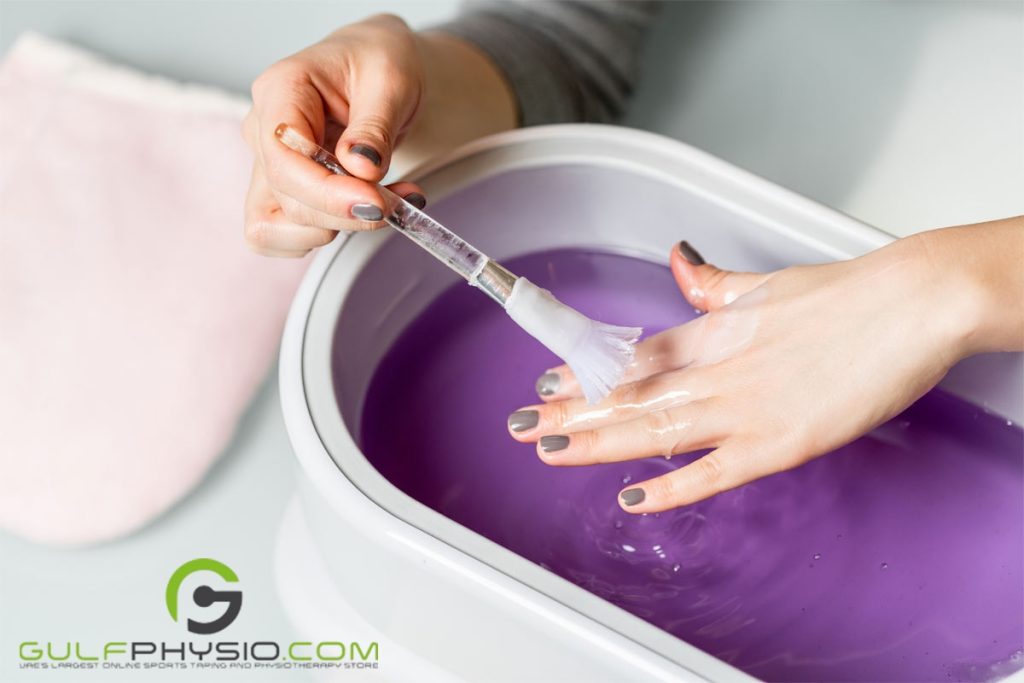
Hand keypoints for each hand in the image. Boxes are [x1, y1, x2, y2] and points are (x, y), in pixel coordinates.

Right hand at [242, 15, 426, 256]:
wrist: (376, 66)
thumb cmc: (378, 61)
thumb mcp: (391, 80)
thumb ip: (374, 127)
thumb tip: (360, 168)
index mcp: (281, 90)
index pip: (282, 159)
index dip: (326, 193)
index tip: (375, 203)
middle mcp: (263, 130)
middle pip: (285, 198)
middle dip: (345, 213)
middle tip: (399, 202)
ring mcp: (267, 164)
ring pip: (276, 225)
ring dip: (335, 228)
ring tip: (388, 203)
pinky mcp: (283, 190)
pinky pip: (285, 234)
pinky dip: (330, 231)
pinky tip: (366, 209)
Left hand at [507, 218, 1023, 512]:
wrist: (909, 304)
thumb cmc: (845, 294)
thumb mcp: (766, 285)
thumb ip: (714, 286)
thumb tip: (679, 263)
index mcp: (712, 332)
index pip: (633, 358)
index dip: (587, 374)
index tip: (547, 383)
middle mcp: (716, 371)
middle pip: (629, 396)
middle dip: (572, 411)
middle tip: (522, 425)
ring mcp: (743, 409)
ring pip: (654, 430)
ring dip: (597, 441)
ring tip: (549, 449)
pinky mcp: (778, 444)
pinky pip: (712, 472)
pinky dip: (672, 487)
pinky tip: (632, 498)